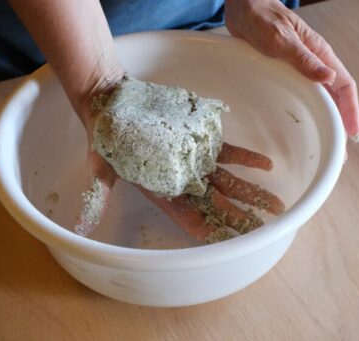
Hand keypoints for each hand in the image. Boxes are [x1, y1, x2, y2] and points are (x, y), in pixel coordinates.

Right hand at [72, 75, 284, 242]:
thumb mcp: (99, 168)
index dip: (208, 230)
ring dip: (252, 192)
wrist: (112, 102)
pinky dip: (248, 159)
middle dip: (240, 218)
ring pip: (229, 182)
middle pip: (217, 204)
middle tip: (263, 230)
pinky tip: (267, 165)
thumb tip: (82, 226)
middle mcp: (183, 180)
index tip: (227, 242)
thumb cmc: (104, 138)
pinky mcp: (202, 141)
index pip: (189, 217)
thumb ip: (97, 196)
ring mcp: (196, 161)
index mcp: (161, 191)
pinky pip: (230, 154)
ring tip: (276, 205)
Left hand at [225, 0, 358, 140]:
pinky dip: (311, 110)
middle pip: (337, 95)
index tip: (352, 133)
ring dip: (328, 117)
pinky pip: (306, 93)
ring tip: (328, 141)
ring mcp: (303, 67)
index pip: (345, 85)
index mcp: (321, 53)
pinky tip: (307, 122)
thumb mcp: (281, 39)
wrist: (243, 5)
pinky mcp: (289, 70)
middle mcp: (316, 61)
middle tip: (341, 149)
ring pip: (323, 96)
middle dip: (342, 121)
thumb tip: (329, 78)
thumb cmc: (261, 17)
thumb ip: (304, 59)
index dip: (351, 110)